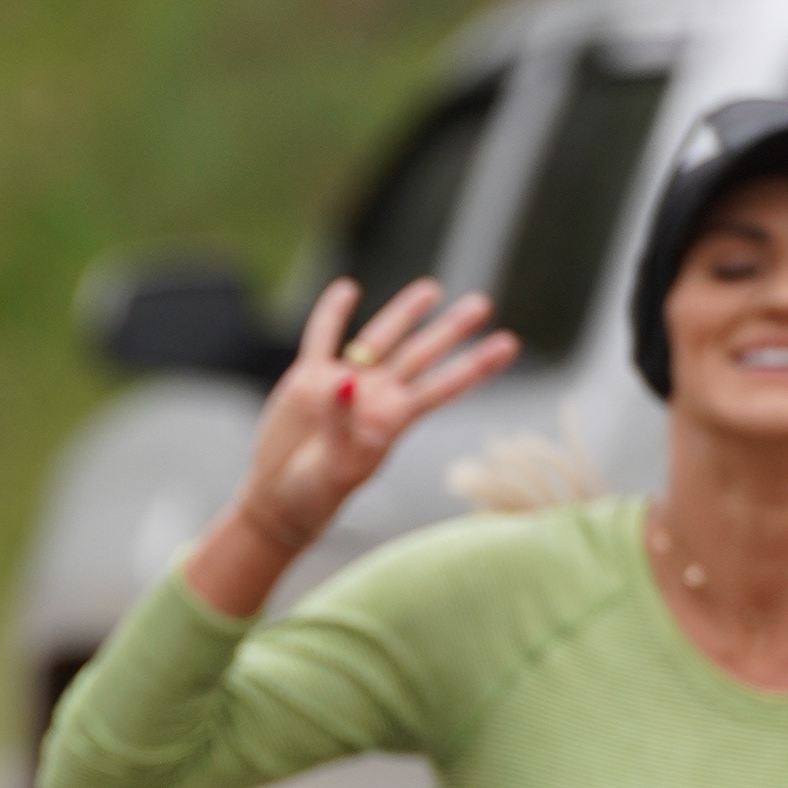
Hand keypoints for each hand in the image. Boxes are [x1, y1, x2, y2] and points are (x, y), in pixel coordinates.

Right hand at [229, 276, 518, 557]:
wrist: (279, 499)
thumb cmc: (316, 493)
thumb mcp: (336, 464)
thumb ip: (344, 422)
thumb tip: (348, 378)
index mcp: (391, 420)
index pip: (442, 388)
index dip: (475, 366)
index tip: (508, 345)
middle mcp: (375, 396)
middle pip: (420, 355)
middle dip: (451, 330)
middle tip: (482, 304)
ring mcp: (343, 384)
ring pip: (380, 338)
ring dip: (404, 313)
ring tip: (431, 289)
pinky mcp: (308, 378)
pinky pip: (322, 336)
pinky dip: (332, 313)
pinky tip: (347, 289)